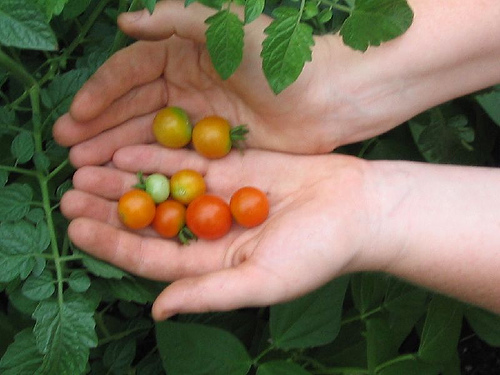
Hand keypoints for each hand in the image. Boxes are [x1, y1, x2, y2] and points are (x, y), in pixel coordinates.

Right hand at [52, 0, 424, 165]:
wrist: (330, 94)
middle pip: (135, 107)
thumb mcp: (225, 28)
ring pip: (151, 135)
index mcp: (185, 53)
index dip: (101, 93)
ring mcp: (203, 118)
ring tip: (85, 168)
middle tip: (69, 149)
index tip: (76, 116)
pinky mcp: (219, 146)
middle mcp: (189, 85)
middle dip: (101, 126)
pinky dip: (153, 167)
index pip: (132, 72)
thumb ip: (176, 20)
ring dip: (118, 149)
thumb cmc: (280, 57)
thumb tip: (124, 21)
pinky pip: (177, 157)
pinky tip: (129, 180)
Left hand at [61, 146, 382, 319]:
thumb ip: (209, 294)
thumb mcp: (263, 282)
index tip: (78, 230)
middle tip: (69, 194)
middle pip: (149, 220)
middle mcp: (210, 231)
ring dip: (125, 180)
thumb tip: (158, 311)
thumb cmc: (317, 252)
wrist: (357, 208)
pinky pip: (187, 161)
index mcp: (212, 264)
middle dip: (109, 208)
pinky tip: (127, 150)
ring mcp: (219, 196)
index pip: (152, 256)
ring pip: (161, 188)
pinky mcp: (233, 167)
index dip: (114, 244)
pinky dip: (158, 156)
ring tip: (86, 167)